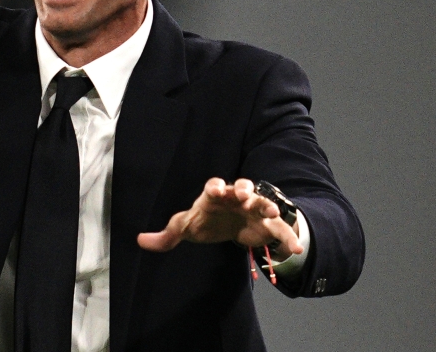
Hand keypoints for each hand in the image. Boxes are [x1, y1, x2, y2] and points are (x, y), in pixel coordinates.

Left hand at [137, 178, 302, 257]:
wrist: (231, 225)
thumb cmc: (207, 221)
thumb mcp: (186, 227)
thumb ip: (166, 235)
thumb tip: (140, 240)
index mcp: (214, 196)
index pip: (214, 186)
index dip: (215, 187)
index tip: (216, 191)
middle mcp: (235, 198)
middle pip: (241, 187)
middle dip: (243, 189)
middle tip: (244, 194)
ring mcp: (253, 209)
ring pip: (261, 202)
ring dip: (266, 205)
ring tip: (271, 212)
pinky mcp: (266, 224)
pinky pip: (279, 229)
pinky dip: (288, 237)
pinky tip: (295, 250)